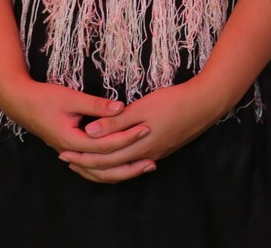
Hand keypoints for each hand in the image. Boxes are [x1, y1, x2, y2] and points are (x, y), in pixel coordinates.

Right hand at [0, 78, 143, 158]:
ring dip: (119, 171)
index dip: (127, 138)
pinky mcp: (71, 150)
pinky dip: (106, 169)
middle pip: (102, 167)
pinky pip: (90, 168)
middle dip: (128, 163)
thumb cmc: (45, 98)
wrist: (20, 103)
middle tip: (152, 159)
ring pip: (96, 172)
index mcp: (70, 140)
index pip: (104, 145)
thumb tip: (121, 107)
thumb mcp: (71, 98)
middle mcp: (70, 151)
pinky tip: (122, 167)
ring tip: (142, 168)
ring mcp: (69, 153)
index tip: (146, 129)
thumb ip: (96, 105)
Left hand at [56, 77, 230, 183]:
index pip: (102, 160)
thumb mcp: (142, 108)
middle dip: (87, 165)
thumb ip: (116, 122)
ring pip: (124, 169)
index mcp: (138, 147)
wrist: (207, 103)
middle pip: (110, 169)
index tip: (63, 154)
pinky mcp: (164, 148)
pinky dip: (120, 163)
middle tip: (68, 160)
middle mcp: (146, 156)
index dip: (81, 158)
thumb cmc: (174, 102)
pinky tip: (118, 157)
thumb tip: (89, 132)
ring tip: (88, 161)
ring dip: (103, 166)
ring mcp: (157, 153)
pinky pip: (136, 163)